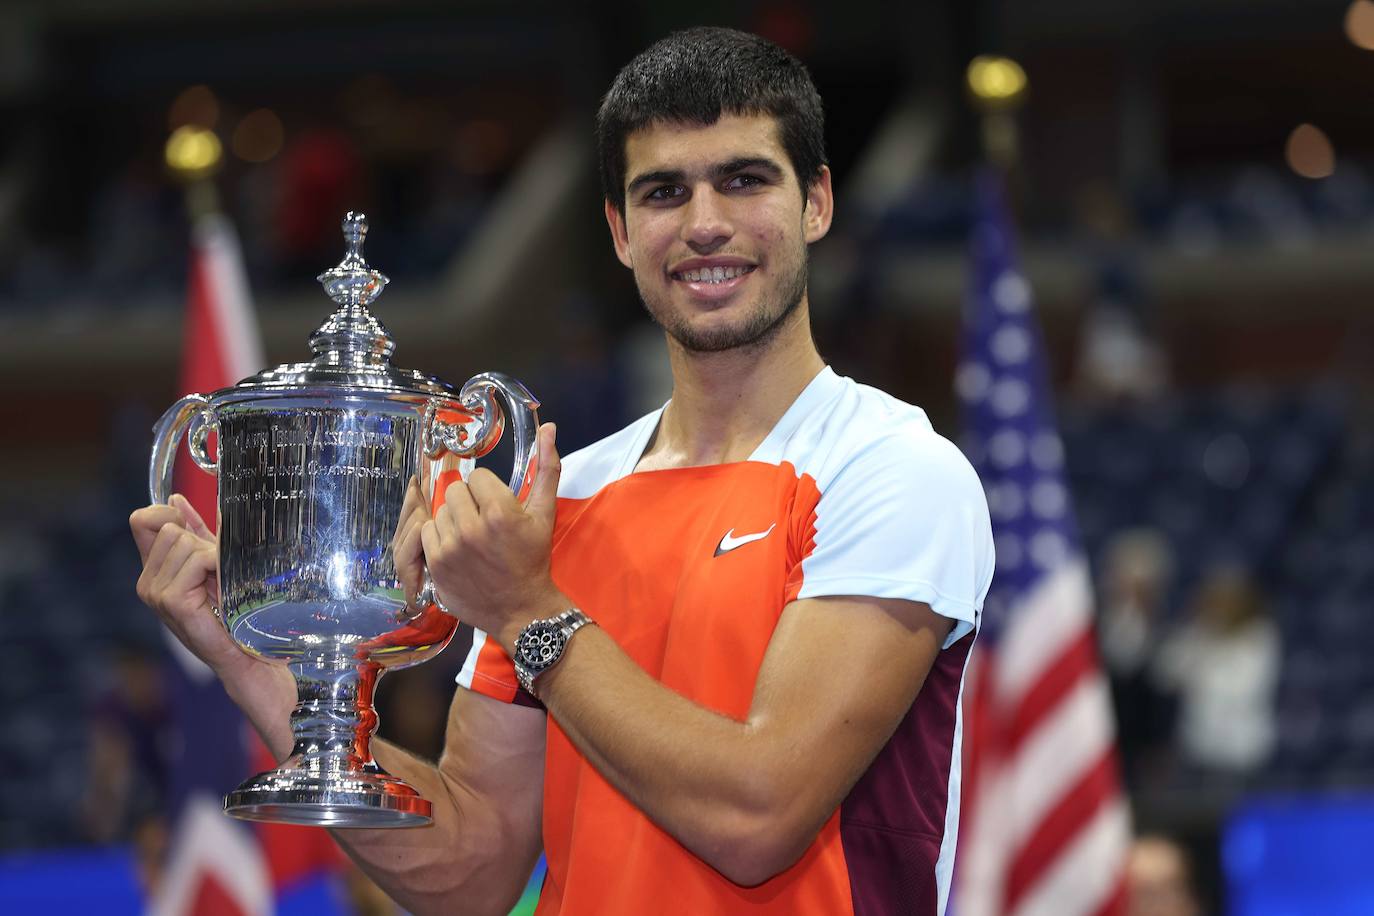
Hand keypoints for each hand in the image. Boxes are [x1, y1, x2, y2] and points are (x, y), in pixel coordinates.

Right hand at [130, 495, 252, 678]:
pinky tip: (224, 587)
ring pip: (185, 541)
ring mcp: (155, 592)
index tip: (191, 524)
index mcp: (154, 569)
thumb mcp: (211, 561)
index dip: (167, 512)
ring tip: (221, 582)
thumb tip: (176, 498)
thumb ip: (194, 531)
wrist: (245, 652)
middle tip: (217, 570)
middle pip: (169, 527)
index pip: (141, 520)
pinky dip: (218, 564)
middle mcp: (147, 581)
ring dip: (213, 555)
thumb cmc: (231, 611)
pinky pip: (198, 559)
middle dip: (201, 540)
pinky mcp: (172, 600)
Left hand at [418, 422, 567, 646]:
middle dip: (469, 502)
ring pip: (440, 511)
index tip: (497, 509)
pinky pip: (428, 532)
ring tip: (471, 538)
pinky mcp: (436, 564)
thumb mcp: (544, 513)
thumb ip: (547, 468)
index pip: (476, 477)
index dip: (488, 490)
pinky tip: (458, 550)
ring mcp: (450, 547)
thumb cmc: (533, 558)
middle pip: (455, 491)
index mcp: (499, 511)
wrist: (522, 608)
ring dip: (453, 519)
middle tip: (483, 523)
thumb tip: (548, 428)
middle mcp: (471, 527)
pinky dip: (440, 537)